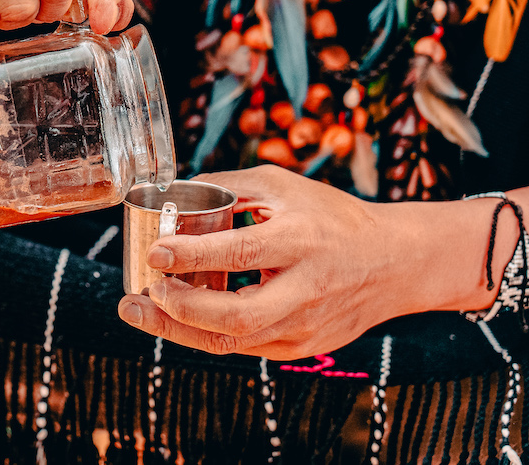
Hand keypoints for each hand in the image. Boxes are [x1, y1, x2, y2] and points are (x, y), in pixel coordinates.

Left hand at [116, 165, 513, 359]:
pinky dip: (204, 334)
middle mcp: (306, 289)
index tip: (155, 250)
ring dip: (179, 330)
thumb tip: (174, 190)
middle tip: (139, 294)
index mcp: (302, 240)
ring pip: (234, 342)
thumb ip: (230, 185)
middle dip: (178, 309)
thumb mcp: (284, 186)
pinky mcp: (301, 348)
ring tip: (140, 312)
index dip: (192, 255)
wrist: (395, 263)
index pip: (241, 253)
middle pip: (235, 315)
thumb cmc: (333, 218)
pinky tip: (175, 319)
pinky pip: (243, 348)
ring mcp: (305, 326)